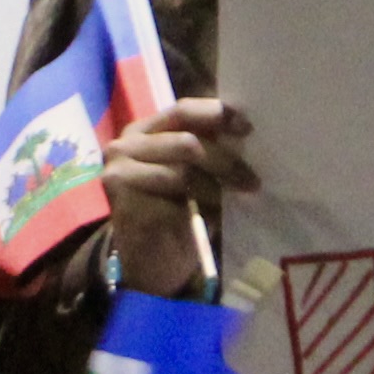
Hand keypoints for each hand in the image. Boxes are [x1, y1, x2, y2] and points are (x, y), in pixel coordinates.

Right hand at [98, 96, 253, 300]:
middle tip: (252, 178)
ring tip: (240, 195)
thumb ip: (205, 150)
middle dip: (225, 158)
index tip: (248, 127)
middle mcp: (126, 143)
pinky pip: (175, 191)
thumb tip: (245, 131)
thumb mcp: (192, 175)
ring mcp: (120, 168)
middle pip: (187, 139)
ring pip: (183, 165)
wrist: (148, 264)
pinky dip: (202, 202)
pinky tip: (215, 215)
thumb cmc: (174, 215)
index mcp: (144, 130)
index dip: (217, 114)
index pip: (183, 110)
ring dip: (218, 183)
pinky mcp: (122, 194)